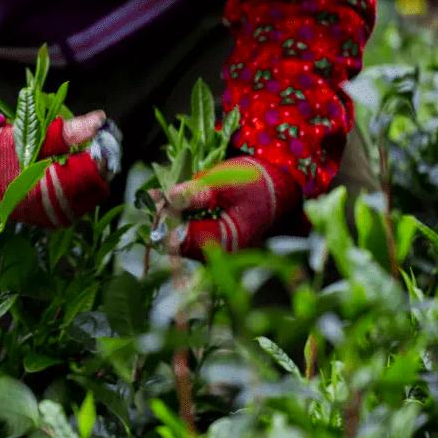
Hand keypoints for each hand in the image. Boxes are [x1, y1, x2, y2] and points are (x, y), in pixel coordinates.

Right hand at [0, 111, 112, 226]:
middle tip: (93, 139)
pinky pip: (79, 201)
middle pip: (99, 183)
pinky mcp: (53, 219)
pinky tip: (70, 167)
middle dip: (100, 160)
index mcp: (52, 190)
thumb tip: (100, 119)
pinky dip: (80, 183)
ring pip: (92, 193)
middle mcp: (57, 210)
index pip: (96, 170)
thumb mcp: (30, 137)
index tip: (103, 130)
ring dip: (91, 171)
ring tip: (79, 152)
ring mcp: (56, 217)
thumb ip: (67, 131)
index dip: (104, 148)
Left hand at [158, 157, 299, 257]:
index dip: (165, 220)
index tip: (153, 200)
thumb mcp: (228, 182)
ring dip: (171, 218)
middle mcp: (223, 255)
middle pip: (181, 243)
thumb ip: (198, 192)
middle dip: (165, 219)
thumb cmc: (260, 184)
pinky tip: (169, 201)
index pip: (184, 240)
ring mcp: (220, 252)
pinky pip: (192, 235)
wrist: (285, 189)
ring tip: (156, 197)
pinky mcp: (217, 244)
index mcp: (228, 242)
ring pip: (184, 240)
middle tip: (151, 197)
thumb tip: (170, 197)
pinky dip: (181, 218)